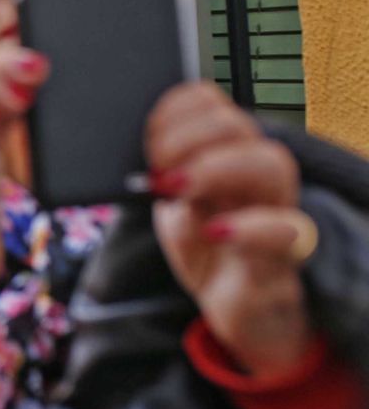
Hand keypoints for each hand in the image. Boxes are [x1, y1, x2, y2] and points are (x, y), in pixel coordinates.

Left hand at [147, 82, 312, 377]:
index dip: (177, 109)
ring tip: (173, 186)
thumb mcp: (171, 207)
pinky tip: (213, 230)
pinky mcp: (282, 256)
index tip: (145, 133)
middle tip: (155, 164)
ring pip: (273, 166)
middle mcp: (254, 173)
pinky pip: (286, 232)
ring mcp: (274, 210)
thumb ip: (158, 178)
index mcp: (225, 152)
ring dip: (216, 167)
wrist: (235, 304)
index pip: (212, 104)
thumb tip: (121, 156)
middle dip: (189, 135)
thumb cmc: (204, 244)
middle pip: (240, 126)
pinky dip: (249, 227)